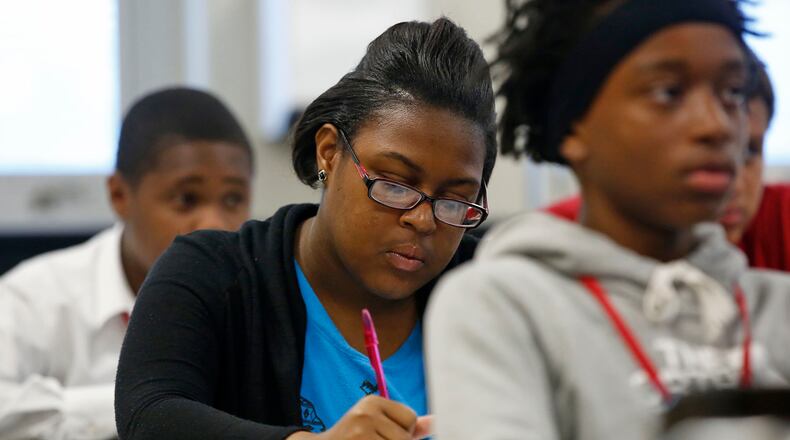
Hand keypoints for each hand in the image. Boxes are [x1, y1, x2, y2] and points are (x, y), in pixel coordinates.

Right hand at [287, 395, 429, 439]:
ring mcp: (359, 433)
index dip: (402, 432)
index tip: (383, 433)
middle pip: (404, 438)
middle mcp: (365, 413)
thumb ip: (407, 424)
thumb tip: (436, 422)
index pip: (410, 418)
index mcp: (372, 401)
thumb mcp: (378, 423)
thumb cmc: (355, 438)